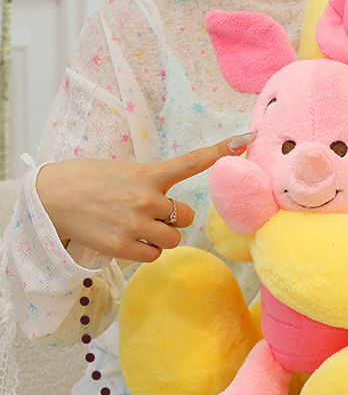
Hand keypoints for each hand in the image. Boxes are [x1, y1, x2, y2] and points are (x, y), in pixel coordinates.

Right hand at [35, 134, 251, 262]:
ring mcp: (136, 223)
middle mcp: (147, 198)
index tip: (247, 139)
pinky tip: (127, 240)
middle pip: (187, 216)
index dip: (222, 150)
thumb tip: (168, 206)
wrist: (52, 196)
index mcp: (149, 174)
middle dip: (174, 218)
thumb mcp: (125, 171)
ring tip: (135, 226)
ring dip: (160, 237)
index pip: (193, 161)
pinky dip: (145, 252)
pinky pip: (153, 256)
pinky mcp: (123, 246)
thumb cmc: (89, 180)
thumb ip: (151, 183)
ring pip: (173, 240)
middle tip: (148, 214)